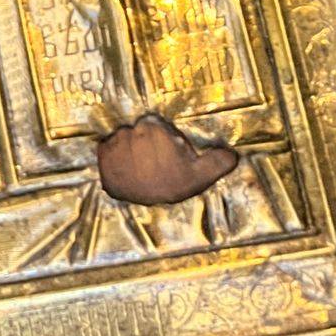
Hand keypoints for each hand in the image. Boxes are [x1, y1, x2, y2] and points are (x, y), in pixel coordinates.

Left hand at [96, 113, 236, 204]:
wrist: (143, 211)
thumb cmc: (175, 187)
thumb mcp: (201, 175)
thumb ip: (217, 161)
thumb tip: (233, 155)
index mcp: (155, 129)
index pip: (154, 123)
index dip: (160, 138)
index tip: (164, 153)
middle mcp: (132, 132)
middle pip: (138, 130)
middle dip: (144, 143)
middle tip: (153, 162)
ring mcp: (116, 143)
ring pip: (122, 137)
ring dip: (128, 149)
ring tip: (138, 167)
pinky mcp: (103, 153)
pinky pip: (107, 146)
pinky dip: (114, 156)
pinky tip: (124, 169)